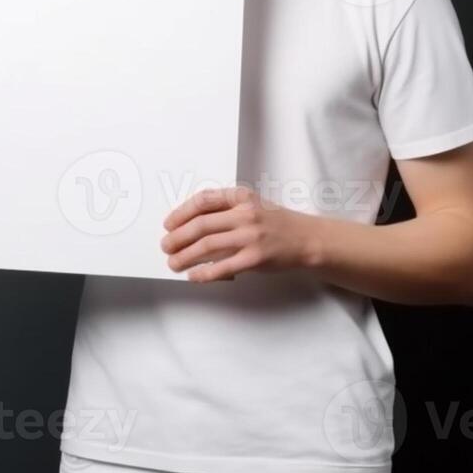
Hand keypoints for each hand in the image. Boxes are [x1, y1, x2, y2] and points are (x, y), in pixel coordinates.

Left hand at [160, 185, 320, 282]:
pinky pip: (222, 267)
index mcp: (242, 196)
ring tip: (173, 262)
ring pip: (207, 246)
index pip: (203, 200)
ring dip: (185, 256)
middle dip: (177, 237)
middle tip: (165, 246)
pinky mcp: (256, 258)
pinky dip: (204, 272)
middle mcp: (245, 214)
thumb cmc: (277, 223)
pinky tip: (193, 275)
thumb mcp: (253, 205)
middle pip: (200, 225)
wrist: (307, 239)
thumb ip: (226, 209)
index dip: (181, 213)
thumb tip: (190, 226)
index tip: (168, 224)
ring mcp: (250, 236)